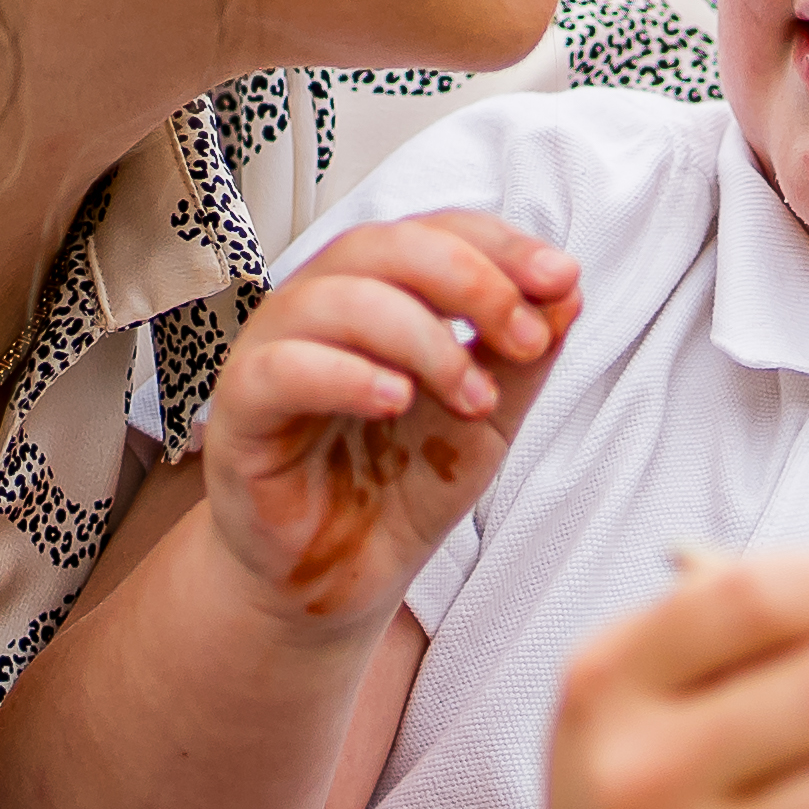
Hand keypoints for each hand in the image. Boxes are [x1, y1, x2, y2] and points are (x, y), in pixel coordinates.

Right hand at [199, 212, 579, 633]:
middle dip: (470, 280)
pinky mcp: (240, 411)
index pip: (435, 231)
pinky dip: (345, 375)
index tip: (561, 280)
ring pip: (334, 297)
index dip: (500, 245)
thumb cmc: (400, 486)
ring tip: (472, 395)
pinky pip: (281, 367)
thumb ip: (522, 359)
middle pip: (383, 247)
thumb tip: (568, 290)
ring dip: (421, 336)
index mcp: (382, 293)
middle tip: (526, 337)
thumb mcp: (486, 420)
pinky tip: (396, 400)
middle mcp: (323, 307)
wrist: (340, 577)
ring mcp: (274, 351)